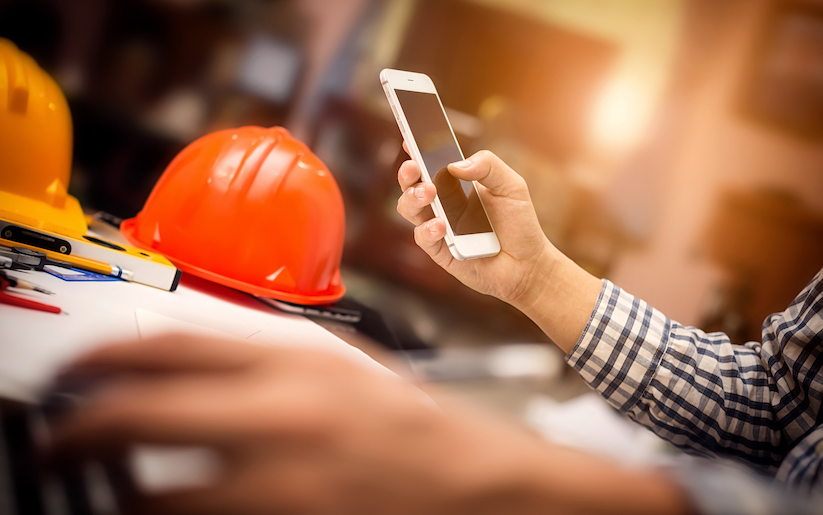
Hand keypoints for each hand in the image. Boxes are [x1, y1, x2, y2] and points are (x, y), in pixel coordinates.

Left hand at [47, 336, 693, 514]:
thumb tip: (179, 360)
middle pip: (142, 413)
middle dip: (79, 430)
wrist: (460, 474)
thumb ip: (257, 355)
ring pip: (156, 491)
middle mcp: (279, 414)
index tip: (75, 373)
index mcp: (292, 359)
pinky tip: (163, 508)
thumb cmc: (399, 415)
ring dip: (119, 489)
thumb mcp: (330, 360)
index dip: (103, 358)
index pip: (168, 345)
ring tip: (109, 485)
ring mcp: (281, 480)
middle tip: (58, 441)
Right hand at [396, 150, 602, 351]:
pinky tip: (441, 225)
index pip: (431, 163)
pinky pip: (422, 237)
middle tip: (413, 167)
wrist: (528, 264)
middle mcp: (443, 204)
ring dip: (413, 198)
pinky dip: (427, 229)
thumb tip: (455, 164)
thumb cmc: (519, 223)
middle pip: (412, 184)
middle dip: (408, 174)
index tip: (409, 139)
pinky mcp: (439, 251)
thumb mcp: (511, 186)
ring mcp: (438, 227)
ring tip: (428, 192)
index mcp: (456, 184)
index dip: (417, 151)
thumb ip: (488, 166)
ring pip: (409, 209)